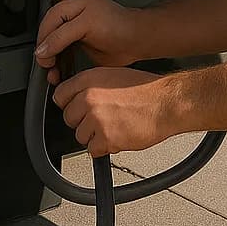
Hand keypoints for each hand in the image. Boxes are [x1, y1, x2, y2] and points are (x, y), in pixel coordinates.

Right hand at [34, 0, 143, 84]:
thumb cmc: (121, 27)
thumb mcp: (87, 25)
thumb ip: (63, 35)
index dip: (44, 36)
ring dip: (52, 59)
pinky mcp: (85, 46)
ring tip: (52, 72)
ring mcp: (80, 32)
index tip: (42, 55)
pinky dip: (61, 64)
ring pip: (57, 45)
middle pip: (50, 32)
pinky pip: (67, 55)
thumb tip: (43, 48)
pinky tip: (60, 72)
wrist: (140, 41)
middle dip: (45, 49)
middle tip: (46, 64)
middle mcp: (76, 17)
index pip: (51, 19)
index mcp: (76, 5)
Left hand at [52, 67, 178, 157]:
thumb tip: (77, 96)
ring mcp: (96, 118)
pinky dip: (104, 148)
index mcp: (89, 79)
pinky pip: (93, 150)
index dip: (69, 104)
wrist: (166, 103)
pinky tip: (117, 137)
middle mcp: (89, 97)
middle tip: (100, 121)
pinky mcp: (105, 138)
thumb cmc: (145, 90)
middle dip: (82, 122)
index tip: (76, 109)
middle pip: (68, 118)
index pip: (60, 95)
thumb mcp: (112, 75)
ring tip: (113, 128)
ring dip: (94, 136)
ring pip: (80, 136)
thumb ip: (91, 85)